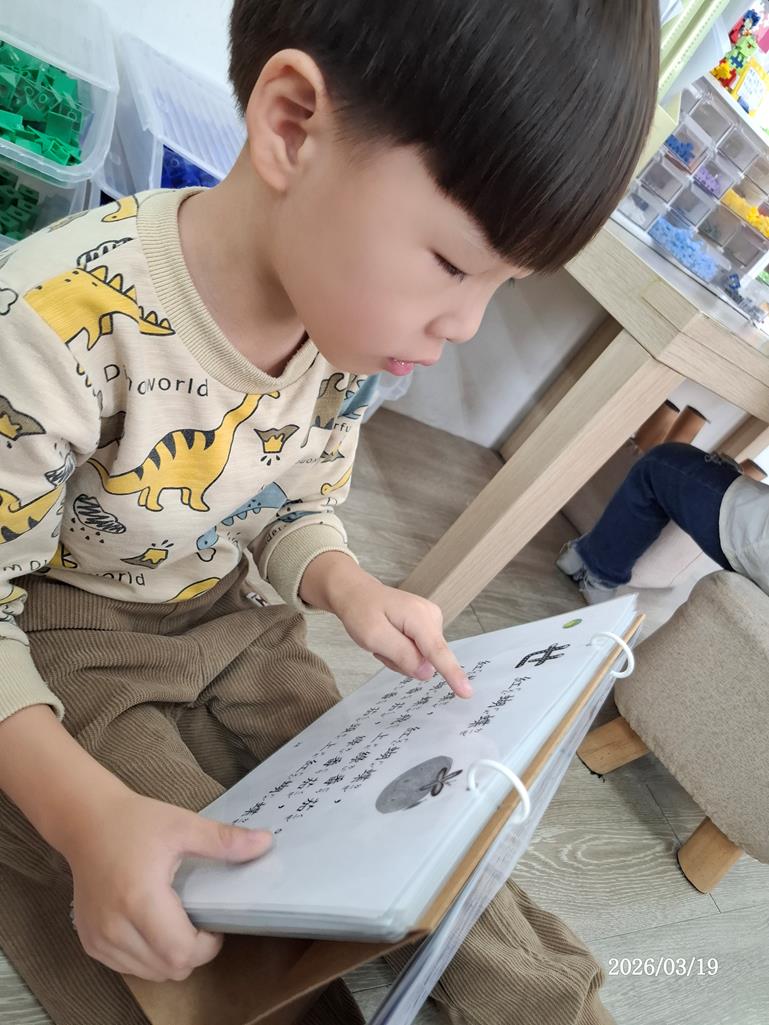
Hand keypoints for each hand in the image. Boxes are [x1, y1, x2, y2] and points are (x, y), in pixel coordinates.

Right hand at [64, 790, 271, 981]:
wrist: (86, 822)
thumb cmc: (135, 822)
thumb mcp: (183, 825)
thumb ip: (224, 840)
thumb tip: (265, 843)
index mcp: (139, 899)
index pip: (181, 952)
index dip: (207, 946)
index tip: (215, 923)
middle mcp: (114, 927)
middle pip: (168, 969)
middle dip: (193, 953)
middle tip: (199, 922)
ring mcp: (99, 939)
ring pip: (150, 973)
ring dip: (171, 957)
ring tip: (177, 922)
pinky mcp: (90, 942)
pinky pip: (129, 967)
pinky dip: (148, 957)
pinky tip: (153, 927)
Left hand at [304, 556, 471, 696]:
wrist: (357, 593)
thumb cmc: (361, 611)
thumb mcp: (373, 636)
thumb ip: (401, 655)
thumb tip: (428, 672)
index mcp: (419, 617)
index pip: (437, 652)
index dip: (452, 674)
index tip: (467, 693)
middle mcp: (432, 616)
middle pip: (426, 659)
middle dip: (402, 661)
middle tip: (380, 646)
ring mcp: (431, 620)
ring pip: (422, 659)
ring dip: (400, 657)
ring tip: (384, 640)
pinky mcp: (428, 626)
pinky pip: (419, 653)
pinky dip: (402, 651)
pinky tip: (390, 638)